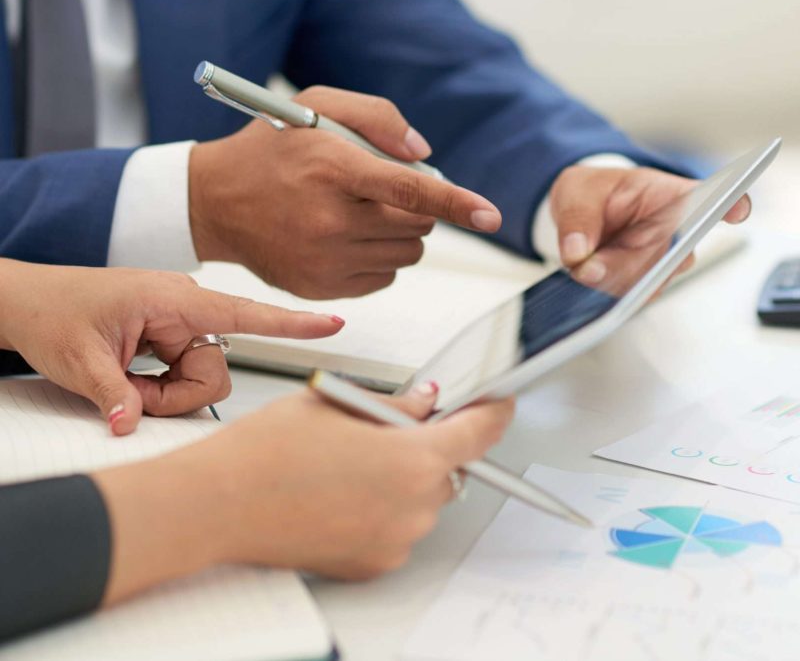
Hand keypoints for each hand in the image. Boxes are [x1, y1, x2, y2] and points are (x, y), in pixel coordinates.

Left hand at [0, 262, 342, 434]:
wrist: (30, 302)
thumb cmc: (53, 312)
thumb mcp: (78, 359)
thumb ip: (112, 395)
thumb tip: (132, 425)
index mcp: (171, 298)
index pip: (243, 312)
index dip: (291, 322)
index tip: (332, 323)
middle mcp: (184, 308)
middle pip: (214, 370)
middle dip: (174, 396)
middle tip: (127, 395)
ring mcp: (179, 323)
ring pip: (201, 377)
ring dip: (163, 394)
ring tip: (122, 383)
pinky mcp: (172, 337)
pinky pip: (186, 374)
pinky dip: (159, 389)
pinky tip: (131, 378)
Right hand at [94, 385, 514, 602]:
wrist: (218, 503)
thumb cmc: (267, 450)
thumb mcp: (336, 402)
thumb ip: (394, 405)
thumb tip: (425, 402)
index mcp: (411, 459)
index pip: (476, 433)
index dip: (492, 414)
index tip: (499, 405)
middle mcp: (412, 506)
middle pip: (446, 467)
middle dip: (427, 444)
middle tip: (383, 427)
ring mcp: (394, 540)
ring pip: (420, 497)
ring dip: (402, 476)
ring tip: (348, 460)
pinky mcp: (372, 564)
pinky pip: (397, 526)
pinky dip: (383, 506)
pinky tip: (339, 489)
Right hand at [189, 86, 501, 298]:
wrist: (214, 202)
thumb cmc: (270, 149)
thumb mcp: (317, 105)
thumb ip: (377, 117)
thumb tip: (423, 153)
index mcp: (333, 169)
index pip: (411, 189)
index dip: (456, 202)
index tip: (491, 216)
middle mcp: (330, 220)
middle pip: (417, 226)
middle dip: (418, 208)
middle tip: (385, 191)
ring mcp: (324, 260)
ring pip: (406, 255)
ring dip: (401, 233)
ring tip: (360, 212)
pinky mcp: (321, 287)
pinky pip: (383, 278)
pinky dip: (379, 257)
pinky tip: (346, 236)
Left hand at [548, 166, 750, 290]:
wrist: (581, 212)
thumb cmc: (591, 192)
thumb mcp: (577, 192)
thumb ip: (578, 220)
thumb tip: (579, 255)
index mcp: (667, 196)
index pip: (708, 198)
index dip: (728, 204)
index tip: (737, 209)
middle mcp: (675, 230)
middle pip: (672, 256)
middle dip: (625, 266)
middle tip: (588, 266)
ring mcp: (663, 260)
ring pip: (649, 282)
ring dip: (611, 280)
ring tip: (583, 266)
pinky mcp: (646, 282)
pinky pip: (633, 295)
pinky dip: (606, 290)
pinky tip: (589, 278)